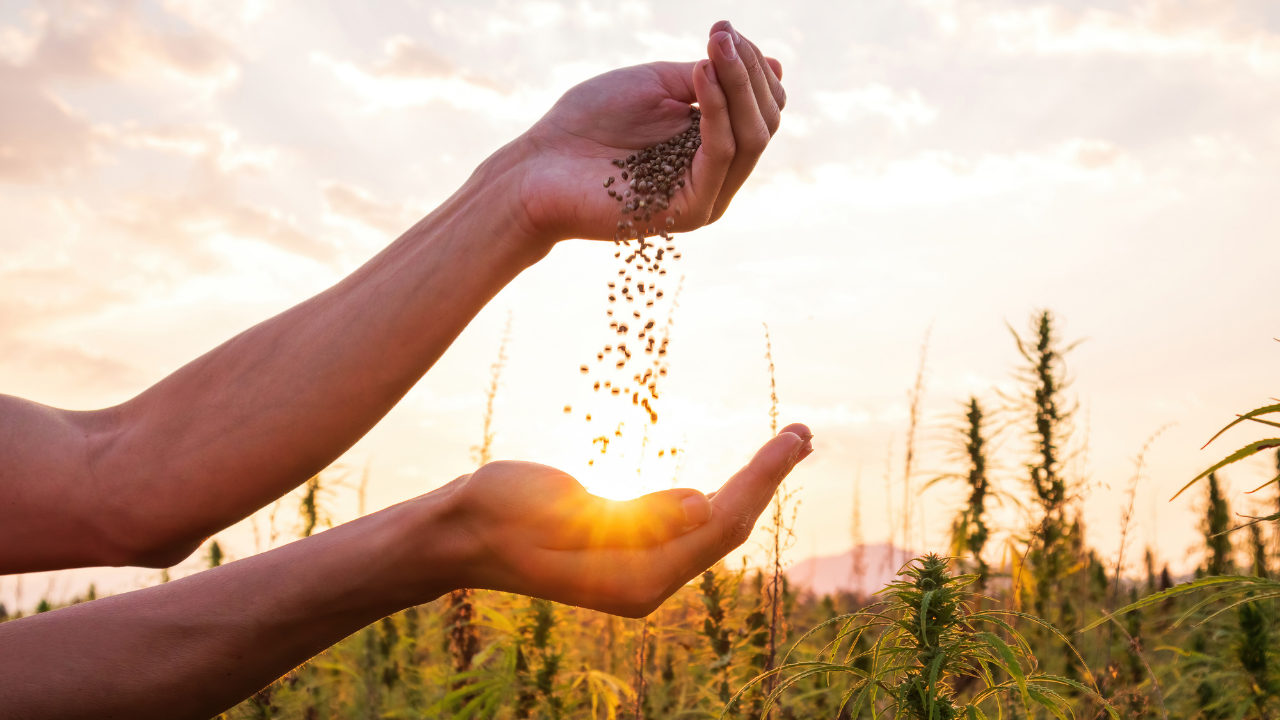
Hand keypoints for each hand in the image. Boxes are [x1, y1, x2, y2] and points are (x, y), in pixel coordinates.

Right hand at [440, 423, 811, 616]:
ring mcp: (640, 569)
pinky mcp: (630, 550)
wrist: (459, 533)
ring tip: (789, 445)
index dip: (761, 481)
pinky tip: (742, 474)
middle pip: (726, 527)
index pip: (718, 526)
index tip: (792, 439)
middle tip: (804, 432)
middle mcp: (646, 582)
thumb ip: (635, 516)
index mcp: (634, 579)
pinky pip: (689, 523)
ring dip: (752, 484)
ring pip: (713, 525)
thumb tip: (702, 506)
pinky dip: (721, 493)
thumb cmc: (498, 514)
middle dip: (767, 480)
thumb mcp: (560, 509)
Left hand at [515, 20, 785, 243]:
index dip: (752, 65)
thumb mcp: (657, 84)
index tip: (723, 29)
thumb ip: (709, 77)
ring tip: (714, 48)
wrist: (538, 167)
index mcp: (713, 147)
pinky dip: (716, 112)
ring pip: (751, 138)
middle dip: (749, 71)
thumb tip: (773, 64)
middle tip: (721, 34)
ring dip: (738, 85)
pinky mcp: (688, 211)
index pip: (762, 107)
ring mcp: (706, 197)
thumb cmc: (588, 124)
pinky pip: (719, 156)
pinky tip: (700, 77)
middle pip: (765, 122)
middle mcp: (717, 176)